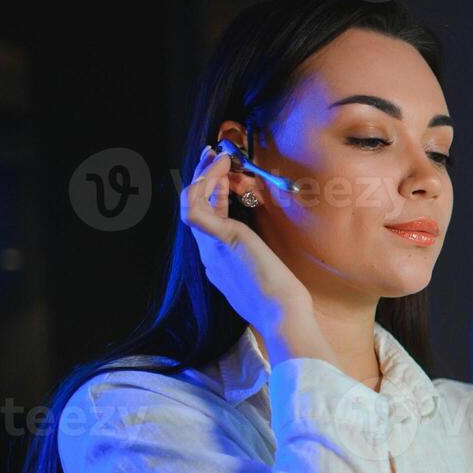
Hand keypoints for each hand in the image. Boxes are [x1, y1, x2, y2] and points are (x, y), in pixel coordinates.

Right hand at [180, 144, 332, 363]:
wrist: (282, 316)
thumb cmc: (280, 302)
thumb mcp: (263, 277)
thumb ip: (253, 261)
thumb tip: (255, 250)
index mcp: (217, 262)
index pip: (205, 221)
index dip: (210, 195)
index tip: (221, 176)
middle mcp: (208, 254)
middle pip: (194, 207)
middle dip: (202, 179)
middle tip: (213, 156)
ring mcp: (211, 247)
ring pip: (191, 202)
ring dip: (203, 175)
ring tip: (217, 155)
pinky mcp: (222, 240)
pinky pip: (198, 207)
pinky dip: (206, 183)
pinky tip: (220, 168)